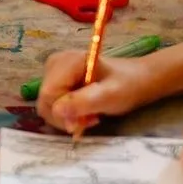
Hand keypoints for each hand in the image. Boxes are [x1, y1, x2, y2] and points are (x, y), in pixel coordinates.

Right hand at [38, 52, 163, 133]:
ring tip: (89, 115)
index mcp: (67, 62)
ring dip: (66, 117)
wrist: (137, 79)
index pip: (49, 94)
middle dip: (65, 116)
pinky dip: (66, 113)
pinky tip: (84, 111)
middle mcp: (54, 64)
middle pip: (45, 100)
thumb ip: (83, 102)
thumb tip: (57, 112)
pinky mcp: (55, 80)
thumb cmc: (128, 85)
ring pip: (47, 105)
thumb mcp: (109, 96)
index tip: (83, 122)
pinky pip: (52, 104)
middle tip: (89, 120)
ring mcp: (53, 72)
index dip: (62, 113)